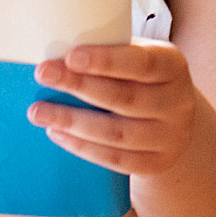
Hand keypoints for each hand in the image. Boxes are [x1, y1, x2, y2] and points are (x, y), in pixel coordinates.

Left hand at [31, 40, 202, 174]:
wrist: (174, 122)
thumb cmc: (143, 81)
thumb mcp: (139, 58)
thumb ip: (112, 53)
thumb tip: (61, 53)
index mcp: (174, 66)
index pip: (142, 63)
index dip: (107, 61)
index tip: (70, 56)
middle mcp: (178, 102)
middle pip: (124, 97)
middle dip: (79, 85)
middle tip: (43, 74)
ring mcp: (170, 137)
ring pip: (115, 132)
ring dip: (72, 121)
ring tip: (37, 111)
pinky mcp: (156, 163)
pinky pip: (114, 159)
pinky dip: (81, 146)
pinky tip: (56, 132)